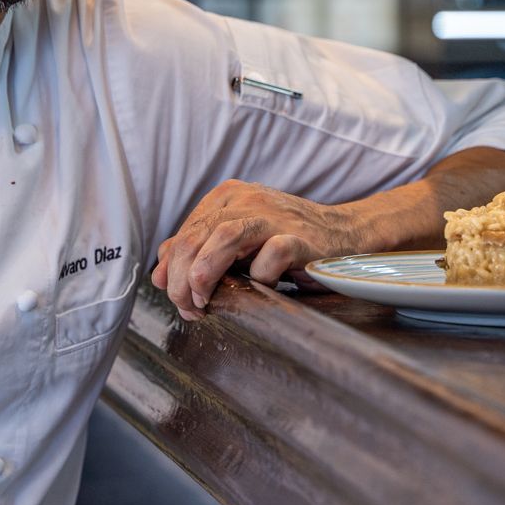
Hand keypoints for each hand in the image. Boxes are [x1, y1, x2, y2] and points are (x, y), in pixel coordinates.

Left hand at [150, 179, 353, 321]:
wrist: (345, 234)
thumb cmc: (286, 241)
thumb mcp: (238, 241)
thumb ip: (199, 251)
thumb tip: (159, 276)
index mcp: (227, 197)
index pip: (185, 232)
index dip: (172, 268)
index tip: (175, 296)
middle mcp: (247, 199)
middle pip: (197, 235)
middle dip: (183, 277)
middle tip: (188, 307)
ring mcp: (274, 215)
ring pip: (224, 235)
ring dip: (205, 273)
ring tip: (203, 301)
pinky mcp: (300, 236)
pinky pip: (271, 254)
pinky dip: (259, 276)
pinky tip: (259, 289)